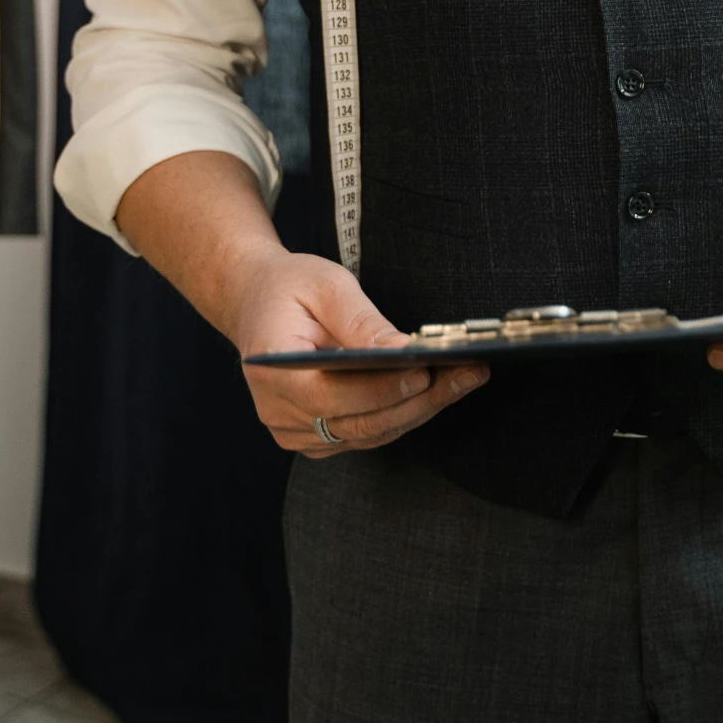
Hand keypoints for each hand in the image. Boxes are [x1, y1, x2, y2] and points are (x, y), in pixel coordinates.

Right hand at [228, 247, 487, 456]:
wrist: (255, 300)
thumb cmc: (290, 287)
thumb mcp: (326, 286)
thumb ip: (362, 323)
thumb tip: (404, 352)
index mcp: (273, 370)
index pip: (329, 395)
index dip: (380, 389)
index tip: (424, 370)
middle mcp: (279, 411)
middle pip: (357, 423)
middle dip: (417, 401)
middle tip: (466, 374)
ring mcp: (293, 431)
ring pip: (366, 435)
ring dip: (417, 410)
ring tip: (463, 379)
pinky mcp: (312, 436)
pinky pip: (363, 435)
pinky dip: (400, 415)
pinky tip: (434, 391)